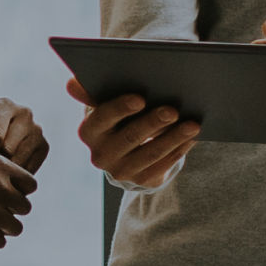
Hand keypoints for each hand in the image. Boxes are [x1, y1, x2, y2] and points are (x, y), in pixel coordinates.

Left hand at [0, 97, 50, 174]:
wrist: (0, 130)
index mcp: (4, 106)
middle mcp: (25, 114)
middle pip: (8, 150)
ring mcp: (37, 130)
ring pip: (20, 162)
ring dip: (5, 174)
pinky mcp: (44, 146)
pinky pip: (30, 168)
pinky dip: (16, 178)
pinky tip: (3, 181)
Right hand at [67, 79, 200, 189]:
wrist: (126, 150)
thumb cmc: (117, 117)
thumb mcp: (103, 103)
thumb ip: (90, 91)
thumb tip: (73, 84)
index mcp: (89, 131)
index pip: (102, 118)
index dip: (120, 108)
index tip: (140, 98)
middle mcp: (100, 155)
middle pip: (130, 137)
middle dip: (152, 123)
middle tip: (172, 110)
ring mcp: (121, 171)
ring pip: (150, 153)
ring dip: (173, 138)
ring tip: (192, 124)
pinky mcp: (142, 181)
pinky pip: (163, 165)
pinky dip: (179, 150)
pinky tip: (191, 138)